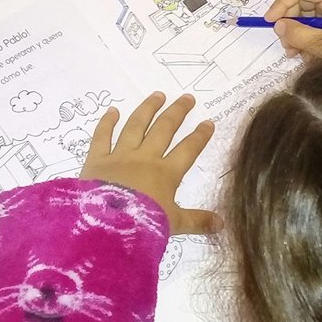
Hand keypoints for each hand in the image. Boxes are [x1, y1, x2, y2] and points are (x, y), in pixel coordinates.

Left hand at [80, 92, 217, 235]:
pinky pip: (102, 136)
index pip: (188, 150)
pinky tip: (113, 110)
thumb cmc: (143, 225)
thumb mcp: (174, 224)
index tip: (208, 122)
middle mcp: (145, 158)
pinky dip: (107, 122)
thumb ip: (198, 221)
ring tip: (157, 95)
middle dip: (177, 113)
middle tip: (187, 98)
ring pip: (136, 126)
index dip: (200, 136)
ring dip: (148, 109)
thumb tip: (223, 225)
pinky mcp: (97, 159)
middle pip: (164, 129)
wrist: (107, 226)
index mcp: (166, 173)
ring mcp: (120, 156)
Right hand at [263, 0, 321, 59]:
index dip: (281, 1)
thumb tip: (279, 25)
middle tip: (286, 45)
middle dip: (288, 21)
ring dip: (295, 33)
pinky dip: (305, 37)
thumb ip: (299, 35)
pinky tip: (307, 54)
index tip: (272, 21)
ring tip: (296, 53)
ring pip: (303, 13)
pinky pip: (312, 23)